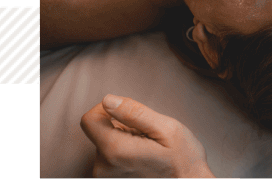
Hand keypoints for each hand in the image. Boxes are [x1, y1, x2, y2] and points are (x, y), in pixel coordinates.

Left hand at [80, 95, 214, 177]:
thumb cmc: (183, 161)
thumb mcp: (166, 129)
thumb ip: (134, 112)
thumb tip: (107, 100)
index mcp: (115, 152)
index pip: (88, 119)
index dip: (105, 110)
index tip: (125, 114)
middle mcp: (105, 168)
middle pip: (98, 129)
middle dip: (118, 124)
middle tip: (144, 135)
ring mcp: (108, 177)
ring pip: (104, 141)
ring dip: (122, 138)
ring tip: (145, 147)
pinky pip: (109, 155)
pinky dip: (123, 150)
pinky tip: (141, 157)